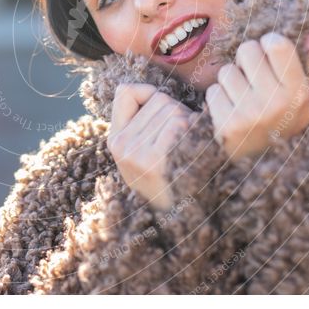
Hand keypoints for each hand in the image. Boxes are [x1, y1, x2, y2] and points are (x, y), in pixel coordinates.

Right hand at [107, 83, 195, 209]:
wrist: (180, 218)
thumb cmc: (169, 177)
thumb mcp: (141, 151)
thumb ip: (140, 121)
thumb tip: (150, 90)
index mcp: (114, 139)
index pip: (125, 91)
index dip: (147, 93)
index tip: (159, 110)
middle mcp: (121, 144)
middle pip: (157, 99)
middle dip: (176, 111)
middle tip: (181, 138)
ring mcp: (136, 152)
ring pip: (172, 109)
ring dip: (188, 122)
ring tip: (187, 145)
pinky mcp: (155, 159)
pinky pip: (180, 124)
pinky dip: (194, 132)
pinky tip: (193, 150)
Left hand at [206, 32, 308, 159]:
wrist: (264, 166)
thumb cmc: (281, 122)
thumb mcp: (299, 98)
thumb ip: (303, 65)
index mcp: (298, 92)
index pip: (276, 44)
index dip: (267, 43)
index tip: (267, 53)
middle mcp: (276, 103)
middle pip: (247, 50)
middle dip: (246, 59)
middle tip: (252, 76)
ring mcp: (250, 114)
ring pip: (227, 70)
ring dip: (231, 80)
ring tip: (242, 97)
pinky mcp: (227, 125)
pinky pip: (213, 90)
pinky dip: (218, 97)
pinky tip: (230, 110)